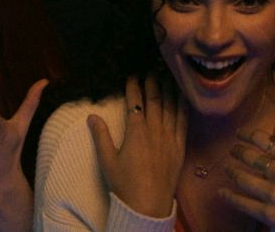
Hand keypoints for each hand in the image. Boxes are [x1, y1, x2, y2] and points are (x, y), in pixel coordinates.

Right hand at [88, 74, 186, 218]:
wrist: (147, 205)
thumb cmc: (124, 184)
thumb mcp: (107, 160)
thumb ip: (100, 136)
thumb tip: (92, 116)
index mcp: (136, 132)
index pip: (135, 102)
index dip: (134, 86)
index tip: (132, 75)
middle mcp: (154, 130)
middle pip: (155, 100)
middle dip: (152, 83)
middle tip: (151, 70)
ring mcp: (169, 138)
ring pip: (170, 107)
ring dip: (168, 90)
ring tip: (167, 77)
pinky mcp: (179, 147)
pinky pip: (183, 122)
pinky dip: (182, 107)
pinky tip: (183, 98)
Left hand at [221, 126, 274, 231]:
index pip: (263, 139)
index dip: (246, 134)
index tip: (238, 134)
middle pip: (250, 157)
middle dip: (237, 152)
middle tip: (231, 151)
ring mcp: (273, 193)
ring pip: (243, 178)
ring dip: (231, 171)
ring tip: (226, 168)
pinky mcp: (268, 213)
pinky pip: (243, 203)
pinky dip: (229, 196)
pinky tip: (222, 192)